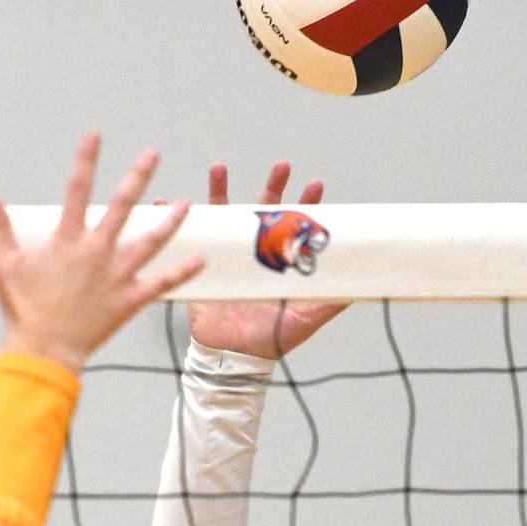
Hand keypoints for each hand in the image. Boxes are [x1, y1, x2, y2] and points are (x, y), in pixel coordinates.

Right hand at [0, 134, 204, 373]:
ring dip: (170, 220)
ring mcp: (117, 276)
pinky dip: (182, 273)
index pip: (77, 189)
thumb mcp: (3, 264)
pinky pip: (161, 284)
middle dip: (138, 176)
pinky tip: (200, 260)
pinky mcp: (130, 301)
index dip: (86, 160)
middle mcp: (97, 251)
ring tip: (185, 203)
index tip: (95, 136)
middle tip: (153, 154)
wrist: (44, 350)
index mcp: (68, 239)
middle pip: (123, 205)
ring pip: (151, 241)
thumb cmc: (22, 309)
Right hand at [173, 161, 346, 359]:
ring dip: (219, 190)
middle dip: (273, 186)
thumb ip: (330, 302)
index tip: (315, 185)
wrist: (234, 359)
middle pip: (263, 211)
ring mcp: (227, 257)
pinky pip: (187, 241)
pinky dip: (174, 223)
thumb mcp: (305, 319)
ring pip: (224, 215)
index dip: (306, 205)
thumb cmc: (271, 340)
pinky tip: (163, 204)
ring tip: (218, 167)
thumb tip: (363, 286)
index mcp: (279, 262)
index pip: (295, 226)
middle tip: (282, 165)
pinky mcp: (203, 267)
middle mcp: (254, 253)